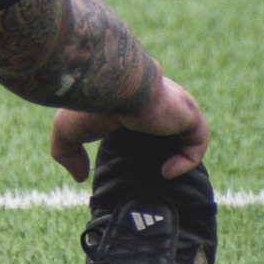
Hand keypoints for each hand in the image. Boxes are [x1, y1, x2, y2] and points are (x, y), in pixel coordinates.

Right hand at [49, 74, 208, 185]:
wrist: (109, 85)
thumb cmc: (88, 103)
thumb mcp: (66, 131)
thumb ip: (67, 154)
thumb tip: (79, 178)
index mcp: (134, 102)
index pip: (147, 121)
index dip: (144, 144)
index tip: (131, 165)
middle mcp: (158, 101)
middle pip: (172, 128)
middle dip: (167, 150)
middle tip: (153, 175)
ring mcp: (176, 107)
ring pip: (188, 134)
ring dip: (179, 156)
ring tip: (161, 176)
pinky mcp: (188, 114)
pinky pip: (198, 140)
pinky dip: (188, 160)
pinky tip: (167, 172)